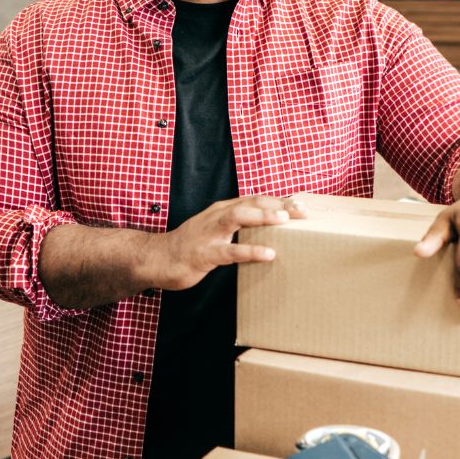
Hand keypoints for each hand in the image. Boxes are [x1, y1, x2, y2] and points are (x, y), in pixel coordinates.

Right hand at [153, 196, 305, 290]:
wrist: (157, 258)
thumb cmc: (192, 245)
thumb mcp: (216, 230)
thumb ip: (238, 227)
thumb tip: (268, 230)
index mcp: (222, 210)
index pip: (255, 199)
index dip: (279, 201)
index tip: (301, 205)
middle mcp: (217, 216)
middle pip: (251, 203)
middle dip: (277, 205)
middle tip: (301, 211)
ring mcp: (209, 233)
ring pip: (238, 217)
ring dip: (263, 217)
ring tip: (285, 221)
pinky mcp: (204, 253)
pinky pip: (230, 251)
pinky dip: (250, 250)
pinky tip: (268, 254)